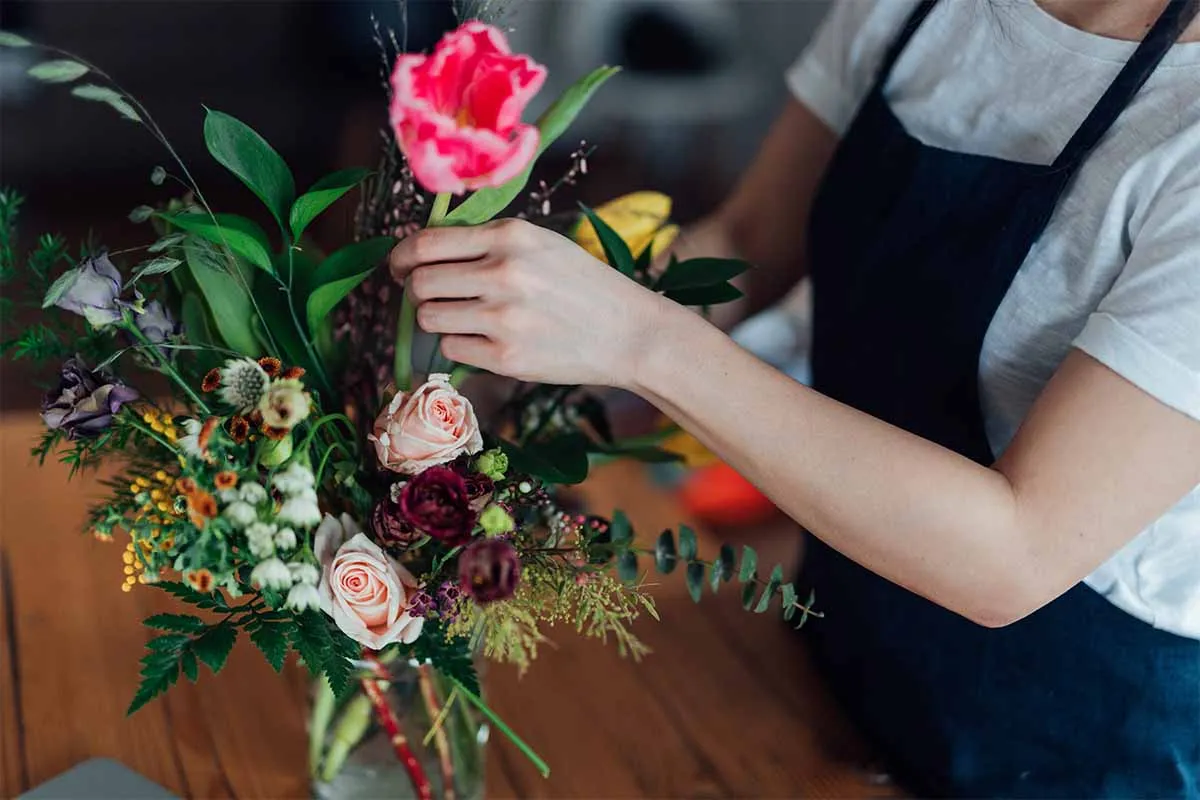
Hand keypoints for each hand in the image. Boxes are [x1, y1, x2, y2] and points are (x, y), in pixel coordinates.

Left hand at [389, 218, 672, 387]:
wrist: (630, 333)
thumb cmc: (584, 285)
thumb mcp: (541, 243)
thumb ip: (487, 242)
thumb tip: (423, 250)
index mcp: (510, 236)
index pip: (426, 243)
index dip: (401, 256)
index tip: (398, 267)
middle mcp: (503, 273)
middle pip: (419, 282)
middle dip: (415, 290)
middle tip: (429, 296)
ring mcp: (503, 318)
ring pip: (429, 317)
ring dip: (436, 319)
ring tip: (463, 318)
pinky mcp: (506, 357)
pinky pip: (452, 349)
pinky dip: (460, 345)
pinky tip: (486, 340)